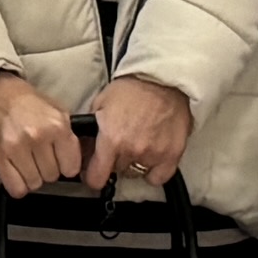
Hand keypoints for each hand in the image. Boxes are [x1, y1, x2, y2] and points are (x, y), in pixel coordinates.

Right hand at [0, 74, 82, 198]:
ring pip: (34, 184)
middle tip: (35, 155)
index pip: (71, 167)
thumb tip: (74, 159)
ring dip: (30, 177)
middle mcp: (39, 137)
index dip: (64, 165)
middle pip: (52, 177)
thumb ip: (66, 134)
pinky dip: (16, 185)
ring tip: (23, 160)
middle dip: (45, 169)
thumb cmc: (21, 98)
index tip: (57, 160)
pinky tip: (14, 171)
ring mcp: (17, 147)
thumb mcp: (54, 109)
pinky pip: (16, 188)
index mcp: (58, 124)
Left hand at [87, 73, 197, 195]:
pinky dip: (154, 171)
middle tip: (119, 146)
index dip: (92, 176)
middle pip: (117, 172)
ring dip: (133, 163)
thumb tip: (85, 150)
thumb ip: (91, 132)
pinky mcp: (172, 154)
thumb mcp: (100, 105)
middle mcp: (132, 150)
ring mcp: (154, 154)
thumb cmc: (131, 88)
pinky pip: (159, 177)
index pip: (96, 178)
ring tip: (136, 145)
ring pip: (136, 173)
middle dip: (114, 161)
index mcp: (112, 139)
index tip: (93, 173)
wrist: (161, 79)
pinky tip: (151, 157)